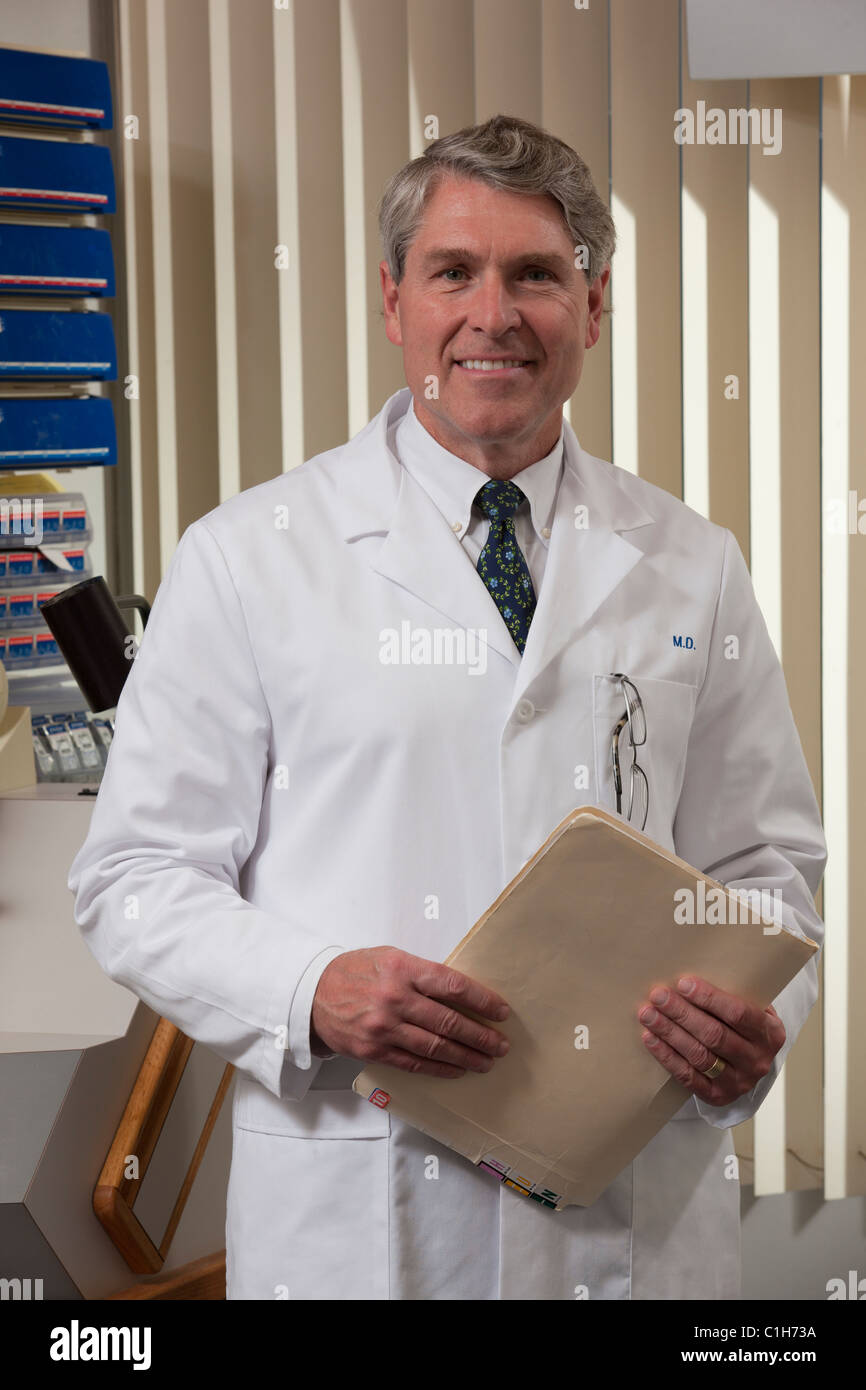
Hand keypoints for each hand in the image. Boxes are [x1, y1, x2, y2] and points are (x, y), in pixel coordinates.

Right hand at [310, 945, 510, 1077]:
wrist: (313, 995)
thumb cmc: (357, 972)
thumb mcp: (390, 957)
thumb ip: (422, 973)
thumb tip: (463, 993)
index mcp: (403, 968)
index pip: (453, 986)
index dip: (482, 1001)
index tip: (501, 1011)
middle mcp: (395, 998)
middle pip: (449, 1022)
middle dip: (481, 1036)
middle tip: (501, 1045)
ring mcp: (384, 1027)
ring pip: (435, 1047)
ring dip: (466, 1056)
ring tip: (487, 1061)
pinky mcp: (375, 1050)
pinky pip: (415, 1063)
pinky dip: (440, 1068)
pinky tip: (457, 1069)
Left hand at [637, 975, 785, 1105]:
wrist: (750, 1063)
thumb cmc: (744, 1025)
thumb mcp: (751, 1007)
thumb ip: (734, 993)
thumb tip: (692, 975)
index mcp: (770, 1033)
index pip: (738, 1014)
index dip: (709, 998)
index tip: (683, 983)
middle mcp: (757, 1060)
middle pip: (714, 1035)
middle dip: (682, 1013)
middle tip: (658, 996)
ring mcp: (738, 1082)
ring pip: (699, 1055)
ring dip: (669, 1033)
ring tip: (648, 1014)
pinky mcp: (717, 1096)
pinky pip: (688, 1076)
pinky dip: (666, 1056)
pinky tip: (650, 1038)